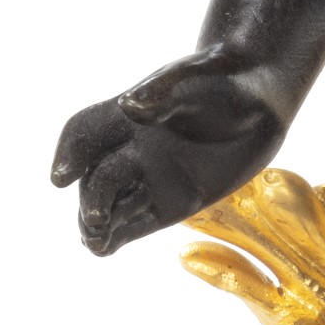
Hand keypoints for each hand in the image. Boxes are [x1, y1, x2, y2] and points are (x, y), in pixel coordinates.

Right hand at [51, 52, 285, 254]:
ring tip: (97, 240)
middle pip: (96, 178)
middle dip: (91, 199)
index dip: (69, 152)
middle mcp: (133, 148)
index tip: (62, 177)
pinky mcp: (173, 203)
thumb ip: (164, 92)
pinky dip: (116, 236)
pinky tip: (106, 247)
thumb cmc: (226, 77)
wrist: (262, 96)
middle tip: (97, 219)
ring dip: (95, 224)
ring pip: (109, 206)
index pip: (85, 131)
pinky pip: (134, 224)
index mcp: (129, 115)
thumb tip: (130, 106)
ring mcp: (151, 177)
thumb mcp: (196, 78)